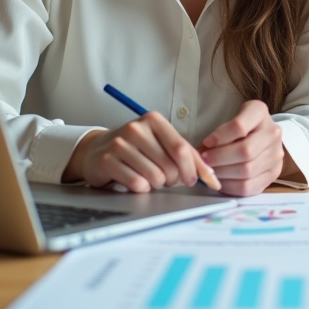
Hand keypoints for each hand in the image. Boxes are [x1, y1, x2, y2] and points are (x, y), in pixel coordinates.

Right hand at [63, 111, 215, 192]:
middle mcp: (136, 128)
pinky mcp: (107, 161)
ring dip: (156, 184)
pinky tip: (134, 180)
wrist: (97, 150)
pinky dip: (140, 188)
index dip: (193, 169)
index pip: (181, 149)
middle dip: (172, 179)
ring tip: (148, 177)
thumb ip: (186, 155)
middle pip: (169, 166)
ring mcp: (120, 144)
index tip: (197, 181)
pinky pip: (137, 184)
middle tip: (165, 178)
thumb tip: (212, 175)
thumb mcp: (161, 143)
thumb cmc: (136, 148)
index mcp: (154, 120)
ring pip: (154, 177)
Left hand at [199, 100, 287, 196]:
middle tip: (205, 161)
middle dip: (220, 158)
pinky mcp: (273, 174)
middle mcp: (273, 133)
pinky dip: (230, 187)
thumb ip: (219, 133)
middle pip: (245, 151)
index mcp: (259, 112)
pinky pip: (249, 186)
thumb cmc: (242, 127)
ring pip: (247, 171)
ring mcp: (276, 155)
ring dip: (223, 174)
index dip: (220, 137)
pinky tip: (221, 181)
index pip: (239, 126)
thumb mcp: (231, 118)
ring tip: (212, 171)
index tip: (206, 143)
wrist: (264, 137)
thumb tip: (200, 153)